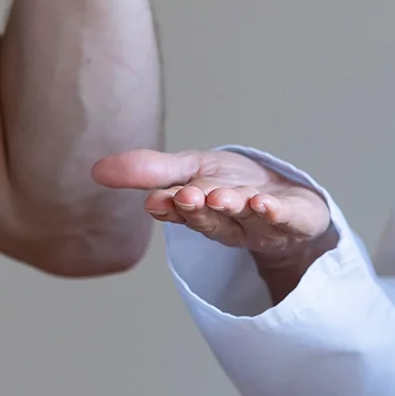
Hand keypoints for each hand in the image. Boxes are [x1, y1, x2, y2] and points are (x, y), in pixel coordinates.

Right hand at [92, 150, 334, 297]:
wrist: (289, 203)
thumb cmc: (234, 186)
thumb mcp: (191, 170)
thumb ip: (151, 171)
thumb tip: (97, 170)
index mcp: (200, 213)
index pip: (181, 211)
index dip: (170, 208)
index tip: (157, 201)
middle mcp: (230, 223)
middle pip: (213, 219)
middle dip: (200, 209)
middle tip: (187, 197)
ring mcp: (264, 225)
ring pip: (246, 219)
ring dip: (235, 208)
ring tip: (225, 197)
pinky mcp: (297, 220)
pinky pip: (287, 219)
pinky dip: (276, 213)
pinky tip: (266, 204)